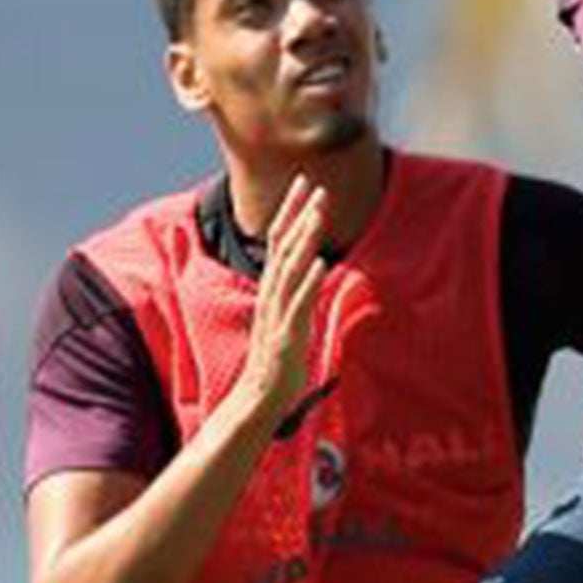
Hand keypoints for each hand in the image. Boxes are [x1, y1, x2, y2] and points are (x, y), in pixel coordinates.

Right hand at [236, 174, 330, 428]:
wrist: (260, 400)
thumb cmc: (279, 360)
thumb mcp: (291, 317)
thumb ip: (299, 291)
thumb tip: (312, 267)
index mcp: (274, 290)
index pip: (280, 242)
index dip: (291, 212)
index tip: (304, 183)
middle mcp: (272, 297)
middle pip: (284, 248)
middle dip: (300, 216)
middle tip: (316, 187)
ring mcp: (277, 315)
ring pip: (290, 270)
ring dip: (304, 240)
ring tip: (319, 214)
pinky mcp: (285, 336)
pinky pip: (298, 305)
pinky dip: (309, 282)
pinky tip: (322, 263)